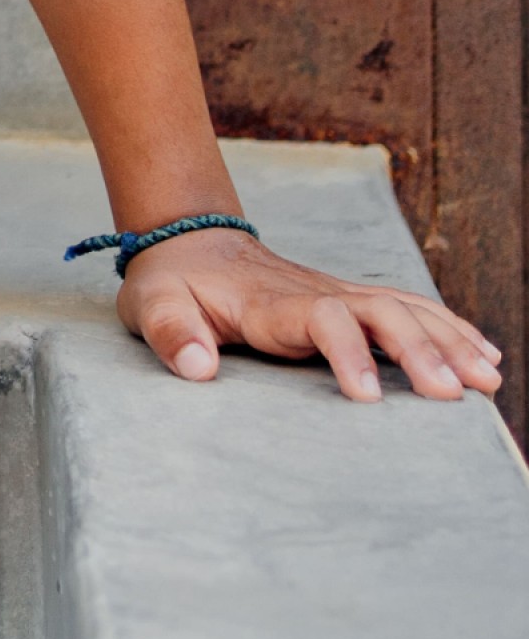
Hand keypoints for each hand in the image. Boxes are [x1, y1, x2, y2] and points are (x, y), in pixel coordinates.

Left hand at [118, 225, 503, 400]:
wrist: (187, 241)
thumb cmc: (171, 283)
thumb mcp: (149, 305)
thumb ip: (168, 332)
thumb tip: (197, 367)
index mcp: (269, 302)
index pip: (322, 318)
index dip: (348, 352)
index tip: (366, 398)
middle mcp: (313, 293)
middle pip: (379, 310)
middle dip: (419, 350)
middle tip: (453, 395)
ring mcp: (335, 293)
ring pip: (403, 307)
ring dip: (447, 339)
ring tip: (488, 379)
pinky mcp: (347, 301)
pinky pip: (406, 309)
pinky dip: (448, 328)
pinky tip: (483, 355)